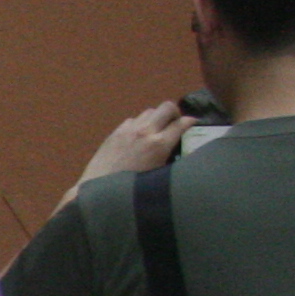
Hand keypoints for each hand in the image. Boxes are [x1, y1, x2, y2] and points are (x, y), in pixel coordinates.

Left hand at [64, 99, 196, 209]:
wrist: (101, 188)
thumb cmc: (134, 188)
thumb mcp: (159, 173)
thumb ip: (170, 155)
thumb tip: (177, 144)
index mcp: (159, 144)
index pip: (181, 123)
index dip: (190, 122)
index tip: (192, 124)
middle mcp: (146, 131)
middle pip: (167, 107)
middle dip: (174, 112)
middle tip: (174, 122)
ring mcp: (129, 129)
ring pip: (149, 111)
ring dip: (156, 117)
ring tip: (156, 129)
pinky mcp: (116, 131)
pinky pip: (133, 119)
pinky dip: (140, 123)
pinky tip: (138, 135)